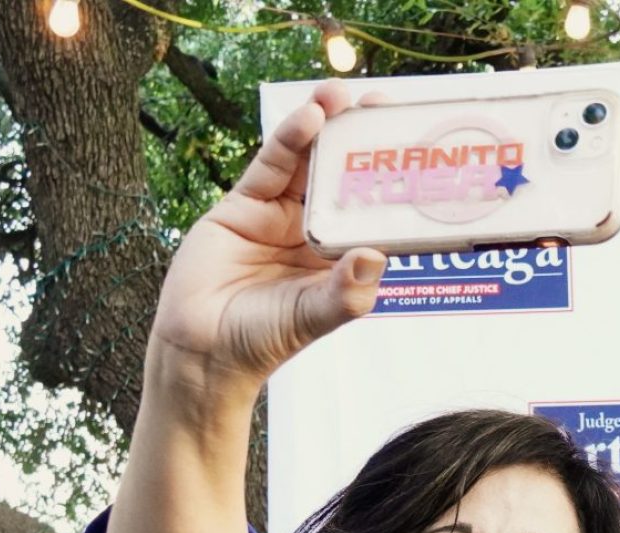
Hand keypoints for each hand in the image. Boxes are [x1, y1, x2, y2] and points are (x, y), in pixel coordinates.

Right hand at [148, 79, 388, 405]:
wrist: (203, 349)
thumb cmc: (264, 340)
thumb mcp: (315, 317)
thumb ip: (347, 292)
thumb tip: (376, 255)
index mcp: (341, 255)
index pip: (374, 208)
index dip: (393, 178)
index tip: (416, 146)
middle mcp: (315, 230)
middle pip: (343, 175)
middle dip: (360, 139)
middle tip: (383, 104)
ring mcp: (281, 214)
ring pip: (308, 161)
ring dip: (326, 126)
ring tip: (343, 95)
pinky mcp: (245, 204)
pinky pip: (272, 165)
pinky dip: (290, 139)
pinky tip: (309, 118)